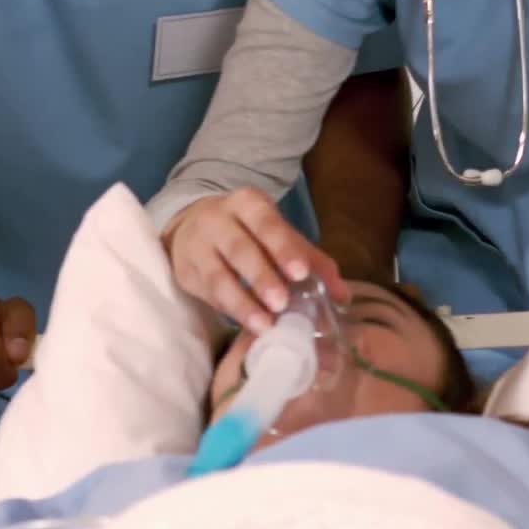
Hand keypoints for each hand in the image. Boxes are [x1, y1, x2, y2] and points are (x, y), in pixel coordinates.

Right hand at [163, 188, 347, 333]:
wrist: (194, 226)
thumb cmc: (249, 232)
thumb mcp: (277, 234)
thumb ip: (310, 259)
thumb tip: (342, 295)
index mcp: (247, 203)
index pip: (267, 223)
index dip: (283, 247)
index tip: (301, 273)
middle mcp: (217, 219)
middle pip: (240, 249)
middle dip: (262, 277)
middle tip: (282, 302)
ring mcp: (197, 246)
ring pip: (219, 276)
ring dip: (243, 303)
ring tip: (265, 325)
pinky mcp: (186, 272)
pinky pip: (209, 295)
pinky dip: (230, 311)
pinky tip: (249, 325)